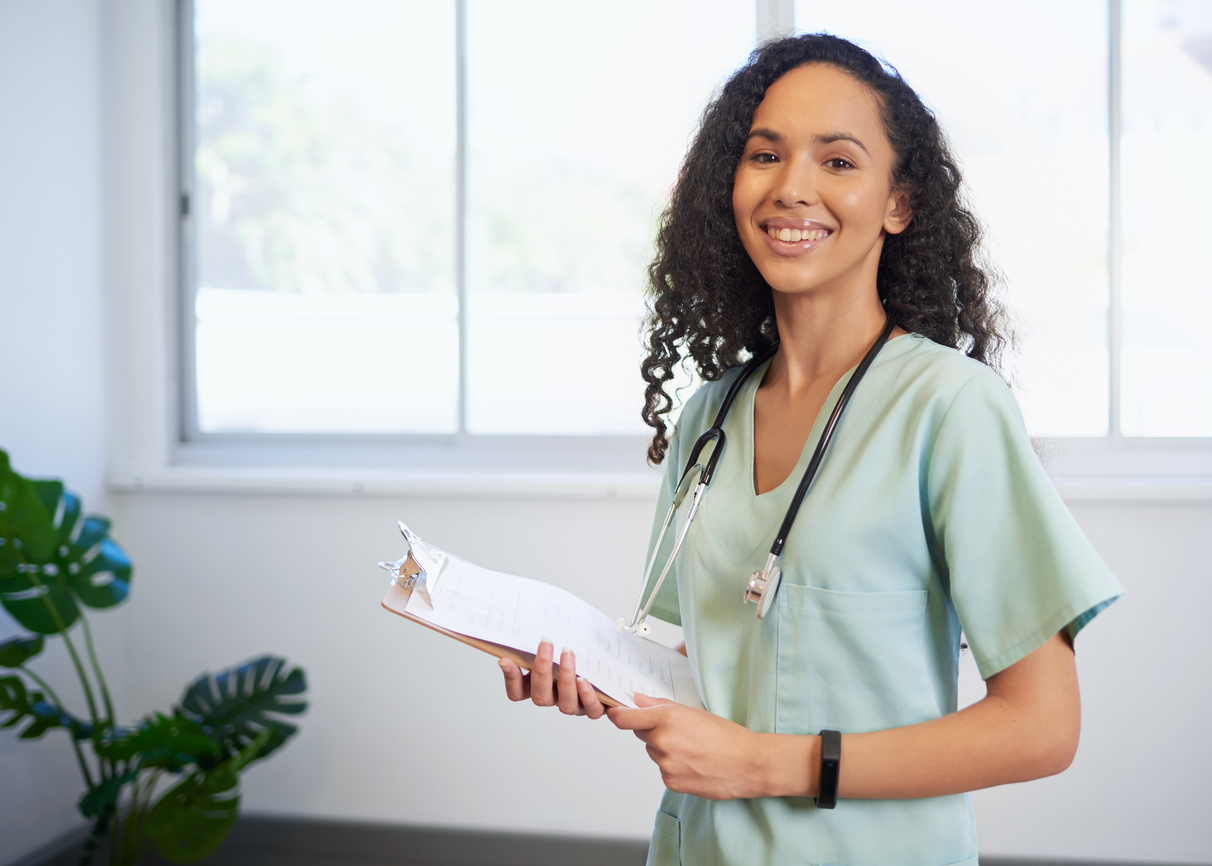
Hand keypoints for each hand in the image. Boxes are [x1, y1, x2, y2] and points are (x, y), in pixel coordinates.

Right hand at [498, 639, 606, 719]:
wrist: (608, 663)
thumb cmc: (579, 651)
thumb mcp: (559, 644)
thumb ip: (543, 642)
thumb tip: (530, 627)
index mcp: (540, 686)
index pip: (517, 692)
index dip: (511, 679)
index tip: (505, 659)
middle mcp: (555, 698)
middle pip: (540, 696)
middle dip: (541, 669)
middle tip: (545, 642)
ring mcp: (574, 705)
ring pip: (566, 704)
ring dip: (565, 678)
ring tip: (567, 653)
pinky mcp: (595, 707)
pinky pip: (592, 709)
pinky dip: (588, 696)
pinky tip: (584, 679)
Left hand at [608, 694, 784, 799]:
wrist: (748, 764)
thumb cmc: (726, 735)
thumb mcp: (694, 712)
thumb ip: (661, 706)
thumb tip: (638, 700)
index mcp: (667, 719)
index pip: (625, 719)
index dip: (617, 715)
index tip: (614, 712)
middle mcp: (662, 742)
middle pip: (640, 733)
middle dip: (651, 729)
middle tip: (677, 730)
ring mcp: (665, 765)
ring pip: (653, 752)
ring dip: (663, 748)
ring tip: (692, 748)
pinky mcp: (671, 782)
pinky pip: (663, 769)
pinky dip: (673, 765)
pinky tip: (694, 762)